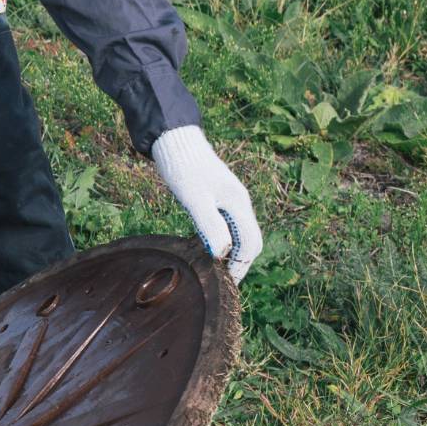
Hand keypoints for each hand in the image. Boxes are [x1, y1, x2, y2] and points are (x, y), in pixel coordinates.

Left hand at [150, 126, 262, 282]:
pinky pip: (227, 225)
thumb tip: (222, 253)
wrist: (175, 141)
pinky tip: (205, 249)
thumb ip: (210, 225)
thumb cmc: (183, 169)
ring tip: (214, 271)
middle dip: (239, 263)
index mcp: (239, 205)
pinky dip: (221, 241)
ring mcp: (230, 200)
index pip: (251, 244)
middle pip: (249, 241)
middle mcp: (240, 203)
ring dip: (230, 253)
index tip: (226, 284)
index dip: (241, 266)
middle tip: (221, 283)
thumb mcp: (195, 199)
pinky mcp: (218, 197)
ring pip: (238, 234)